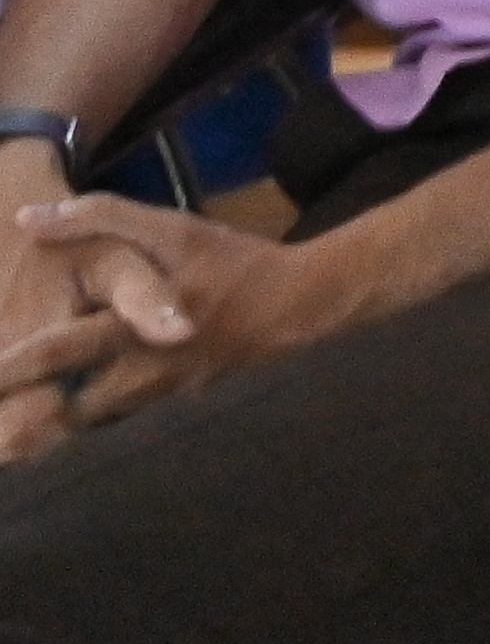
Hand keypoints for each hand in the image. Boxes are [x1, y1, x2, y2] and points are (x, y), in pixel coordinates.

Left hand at [0, 191, 330, 432]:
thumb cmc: (233, 263)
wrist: (305, 303)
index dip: (9, 373)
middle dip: (27, 417)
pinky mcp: (181, 398)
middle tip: (0, 426)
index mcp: (131, 331)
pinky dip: (100, 407)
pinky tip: (84, 398)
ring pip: (96, 417)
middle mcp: (141, 375)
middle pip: (66, 410)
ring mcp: (162, 394)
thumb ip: (101, 217)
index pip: (54, 355)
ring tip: (26, 423)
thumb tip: (29, 219)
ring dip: (63, 416)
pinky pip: (126, 410)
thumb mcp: (172, 228)